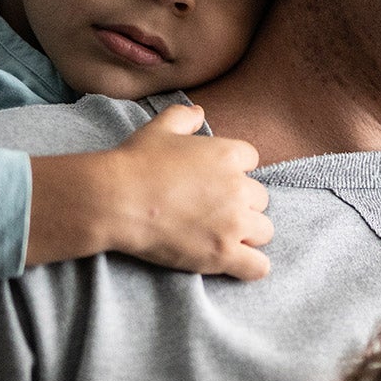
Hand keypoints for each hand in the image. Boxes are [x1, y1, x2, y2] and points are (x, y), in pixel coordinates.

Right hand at [64, 103, 272, 278]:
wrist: (116, 200)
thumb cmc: (135, 163)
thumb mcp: (160, 128)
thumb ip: (184, 117)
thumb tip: (199, 113)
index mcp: (228, 154)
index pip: (252, 161)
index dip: (233, 171)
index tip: (212, 182)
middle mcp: (239, 187)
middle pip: (260, 198)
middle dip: (241, 204)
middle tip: (211, 212)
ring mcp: (234, 223)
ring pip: (264, 231)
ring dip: (246, 234)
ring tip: (220, 236)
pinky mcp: (223, 253)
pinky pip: (258, 267)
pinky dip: (250, 265)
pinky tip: (233, 261)